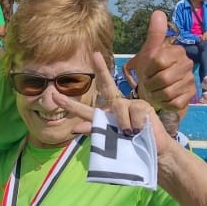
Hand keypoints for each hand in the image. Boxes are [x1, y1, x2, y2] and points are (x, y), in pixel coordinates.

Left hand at [53, 53, 167, 143]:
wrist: (152, 149)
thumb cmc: (128, 146)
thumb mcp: (109, 140)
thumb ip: (94, 131)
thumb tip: (76, 127)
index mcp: (105, 115)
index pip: (85, 109)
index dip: (70, 102)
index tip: (55, 95)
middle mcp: (116, 105)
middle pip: (106, 85)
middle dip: (101, 70)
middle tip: (95, 55)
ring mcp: (130, 104)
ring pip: (118, 106)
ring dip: (121, 123)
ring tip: (129, 133)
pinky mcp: (142, 105)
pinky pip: (133, 112)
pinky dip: (134, 125)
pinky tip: (140, 130)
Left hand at [123, 10, 194, 110]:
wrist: (153, 90)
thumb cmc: (149, 70)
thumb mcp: (148, 52)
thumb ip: (154, 34)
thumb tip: (158, 13)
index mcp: (177, 52)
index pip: (159, 61)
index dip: (147, 69)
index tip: (145, 71)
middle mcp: (188, 64)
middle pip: (164, 79)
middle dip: (150, 84)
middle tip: (149, 83)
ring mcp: (191, 80)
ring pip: (168, 92)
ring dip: (156, 95)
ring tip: (154, 91)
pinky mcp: (191, 96)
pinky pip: (174, 103)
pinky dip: (164, 103)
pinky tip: (163, 98)